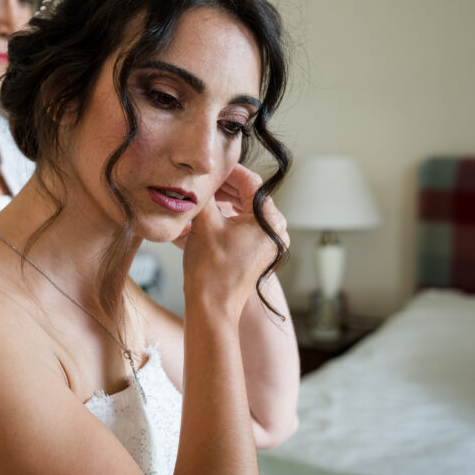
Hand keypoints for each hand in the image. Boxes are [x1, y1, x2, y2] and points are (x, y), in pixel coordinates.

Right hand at [177, 164, 287, 319]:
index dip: (228, 170)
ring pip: (242, 212)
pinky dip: (223, 220)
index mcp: (269, 220)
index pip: (250, 181)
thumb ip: (205, 194)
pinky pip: (240, 227)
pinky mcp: (256, 254)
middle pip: (247, 196)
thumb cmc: (210, 271)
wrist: (212, 309)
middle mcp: (274, 231)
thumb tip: (200, 176)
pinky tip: (203, 216)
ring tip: (199, 197)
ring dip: (220, 203)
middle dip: (222, 188)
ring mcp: (266, 244)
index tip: (210, 165)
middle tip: (200, 180)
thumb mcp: (204, 223)